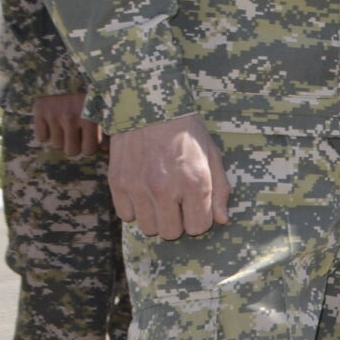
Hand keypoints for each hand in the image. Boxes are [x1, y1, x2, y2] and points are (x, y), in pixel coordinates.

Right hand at [30, 91, 102, 157]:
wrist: (69, 70)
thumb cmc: (92, 90)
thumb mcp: (104, 106)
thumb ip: (106, 128)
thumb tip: (105, 150)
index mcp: (91, 118)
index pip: (88, 150)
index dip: (90, 145)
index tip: (91, 137)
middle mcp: (71, 117)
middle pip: (71, 151)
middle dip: (75, 144)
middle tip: (78, 132)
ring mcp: (54, 115)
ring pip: (56, 144)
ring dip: (62, 137)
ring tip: (67, 122)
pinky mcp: (40, 111)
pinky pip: (42, 137)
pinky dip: (47, 132)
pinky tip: (54, 121)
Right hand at [108, 114, 227, 240]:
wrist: (150, 106)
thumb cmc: (186, 131)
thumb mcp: (212, 156)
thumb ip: (220, 190)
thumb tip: (221, 220)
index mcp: (194, 182)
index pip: (198, 227)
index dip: (199, 218)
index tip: (196, 205)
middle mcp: (165, 188)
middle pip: (171, 233)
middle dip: (177, 221)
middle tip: (177, 202)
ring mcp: (139, 187)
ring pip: (148, 228)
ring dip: (156, 216)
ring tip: (159, 197)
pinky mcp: (118, 183)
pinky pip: (126, 215)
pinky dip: (135, 208)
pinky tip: (142, 191)